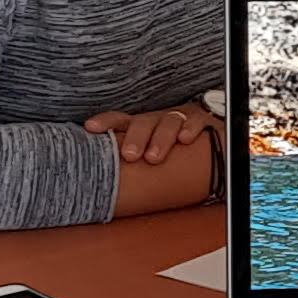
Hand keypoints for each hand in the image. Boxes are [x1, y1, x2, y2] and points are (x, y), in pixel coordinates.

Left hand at [86, 106, 211, 165]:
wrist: (207, 134)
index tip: (91, 128)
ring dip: (160, 138)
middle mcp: (158, 120)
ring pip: (169, 122)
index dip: (106, 122)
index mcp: (142, 126)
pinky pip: (196, 121)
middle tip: (130, 156)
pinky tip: (185, 139)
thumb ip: (131, 158)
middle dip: (135, 137)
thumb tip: (100, 179)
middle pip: (144, 122)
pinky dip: (190, 128)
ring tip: (154, 157)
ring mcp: (181, 118)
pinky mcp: (202, 120)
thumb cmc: (172, 146)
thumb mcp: (149, 149)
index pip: (120, 120)